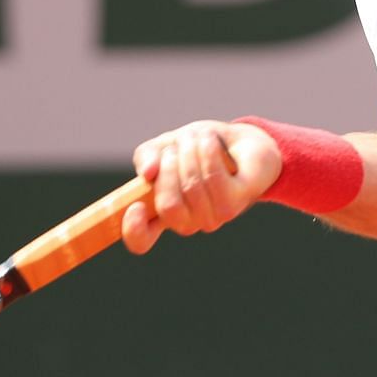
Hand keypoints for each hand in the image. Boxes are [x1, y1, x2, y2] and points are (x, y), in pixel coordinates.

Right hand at [121, 120, 282, 253]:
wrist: (242, 141)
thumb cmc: (199, 148)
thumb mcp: (165, 146)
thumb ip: (147, 156)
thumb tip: (148, 173)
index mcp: (166, 214)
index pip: (141, 240)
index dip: (133, 229)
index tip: (135, 206)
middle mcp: (190, 222)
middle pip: (169, 206)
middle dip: (169, 167)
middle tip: (177, 146)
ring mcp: (215, 216)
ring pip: (192, 186)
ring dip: (190, 151)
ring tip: (197, 136)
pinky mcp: (236, 202)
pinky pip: (214, 177)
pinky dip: (207, 150)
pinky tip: (210, 140)